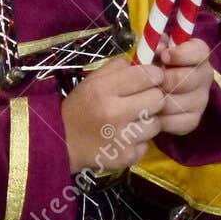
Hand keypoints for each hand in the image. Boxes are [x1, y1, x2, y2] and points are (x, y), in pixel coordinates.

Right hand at [62, 54, 163, 173]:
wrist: (62, 143)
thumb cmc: (80, 107)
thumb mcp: (92, 81)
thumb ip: (118, 67)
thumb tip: (148, 62)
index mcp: (104, 89)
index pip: (148, 76)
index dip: (154, 76)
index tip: (150, 80)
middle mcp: (114, 113)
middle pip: (157, 99)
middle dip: (152, 98)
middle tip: (142, 102)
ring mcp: (122, 137)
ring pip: (156, 123)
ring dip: (147, 122)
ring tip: (132, 122)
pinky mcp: (127, 157)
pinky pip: (147, 144)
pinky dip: (139, 142)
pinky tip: (125, 139)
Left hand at [157, 36, 212, 135]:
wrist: (150, 88)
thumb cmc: (152, 63)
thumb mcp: (152, 49)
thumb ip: (155, 44)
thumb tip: (157, 47)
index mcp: (198, 54)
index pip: (199, 52)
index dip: (181, 55)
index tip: (164, 55)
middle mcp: (205, 76)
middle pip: (186, 79)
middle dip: (163, 81)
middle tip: (150, 81)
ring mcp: (201, 99)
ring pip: (177, 103)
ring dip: (157, 101)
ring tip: (146, 96)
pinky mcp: (193, 119)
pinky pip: (176, 122)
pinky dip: (160, 118)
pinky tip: (151, 111)